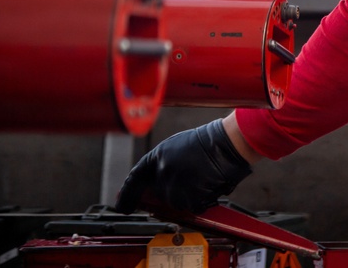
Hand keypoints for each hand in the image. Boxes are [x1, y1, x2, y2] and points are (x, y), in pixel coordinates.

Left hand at [114, 118, 251, 213]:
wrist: (226, 145)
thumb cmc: (205, 142)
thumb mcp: (175, 147)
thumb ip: (160, 164)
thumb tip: (151, 185)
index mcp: (156, 157)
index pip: (134, 181)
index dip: (126, 195)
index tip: (122, 206)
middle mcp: (162, 174)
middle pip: (157, 193)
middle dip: (168, 189)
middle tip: (186, 176)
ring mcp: (176, 188)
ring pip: (174, 201)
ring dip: (185, 194)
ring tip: (199, 176)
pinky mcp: (190, 199)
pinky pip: (190, 206)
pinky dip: (198, 199)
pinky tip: (206, 183)